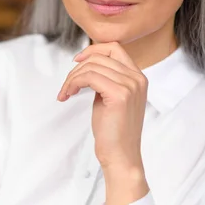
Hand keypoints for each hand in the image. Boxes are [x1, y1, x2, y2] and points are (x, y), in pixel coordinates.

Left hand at [57, 42, 148, 204]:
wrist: (120, 156)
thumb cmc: (113, 131)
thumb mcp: (111, 97)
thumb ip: (106, 78)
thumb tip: (87, 63)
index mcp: (138, 77)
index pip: (115, 48)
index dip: (93, 50)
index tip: (77, 61)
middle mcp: (137, 78)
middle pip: (100, 56)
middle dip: (77, 68)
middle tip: (67, 85)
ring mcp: (130, 85)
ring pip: (92, 66)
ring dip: (72, 78)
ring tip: (66, 92)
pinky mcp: (120, 95)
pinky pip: (89, 77)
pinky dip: (73, 83)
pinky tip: (67, 94)